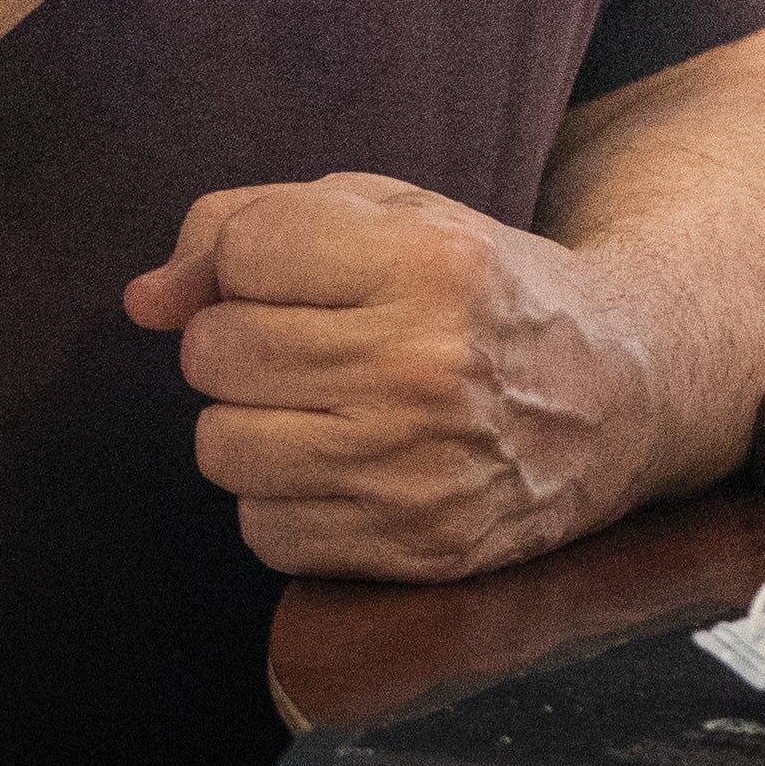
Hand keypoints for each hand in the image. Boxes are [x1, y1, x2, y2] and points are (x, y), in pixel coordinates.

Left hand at [123, 170, 671, 580]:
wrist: (621, 396)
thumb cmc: (484, 291)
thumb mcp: (395, 216)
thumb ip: (256, 223)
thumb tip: (143, 301)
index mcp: (431, 262)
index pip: (244, 250)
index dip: (252, 261)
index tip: (305, 274)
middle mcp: (426, 367)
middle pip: (215, 352)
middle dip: (242, 342)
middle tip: (311, 344)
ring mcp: (420, 468)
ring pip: (222, 447)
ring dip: (252, 425)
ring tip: (321, 407)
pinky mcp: (416, 549)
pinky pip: (263, 530)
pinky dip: (285, 501)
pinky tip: (345, 469)